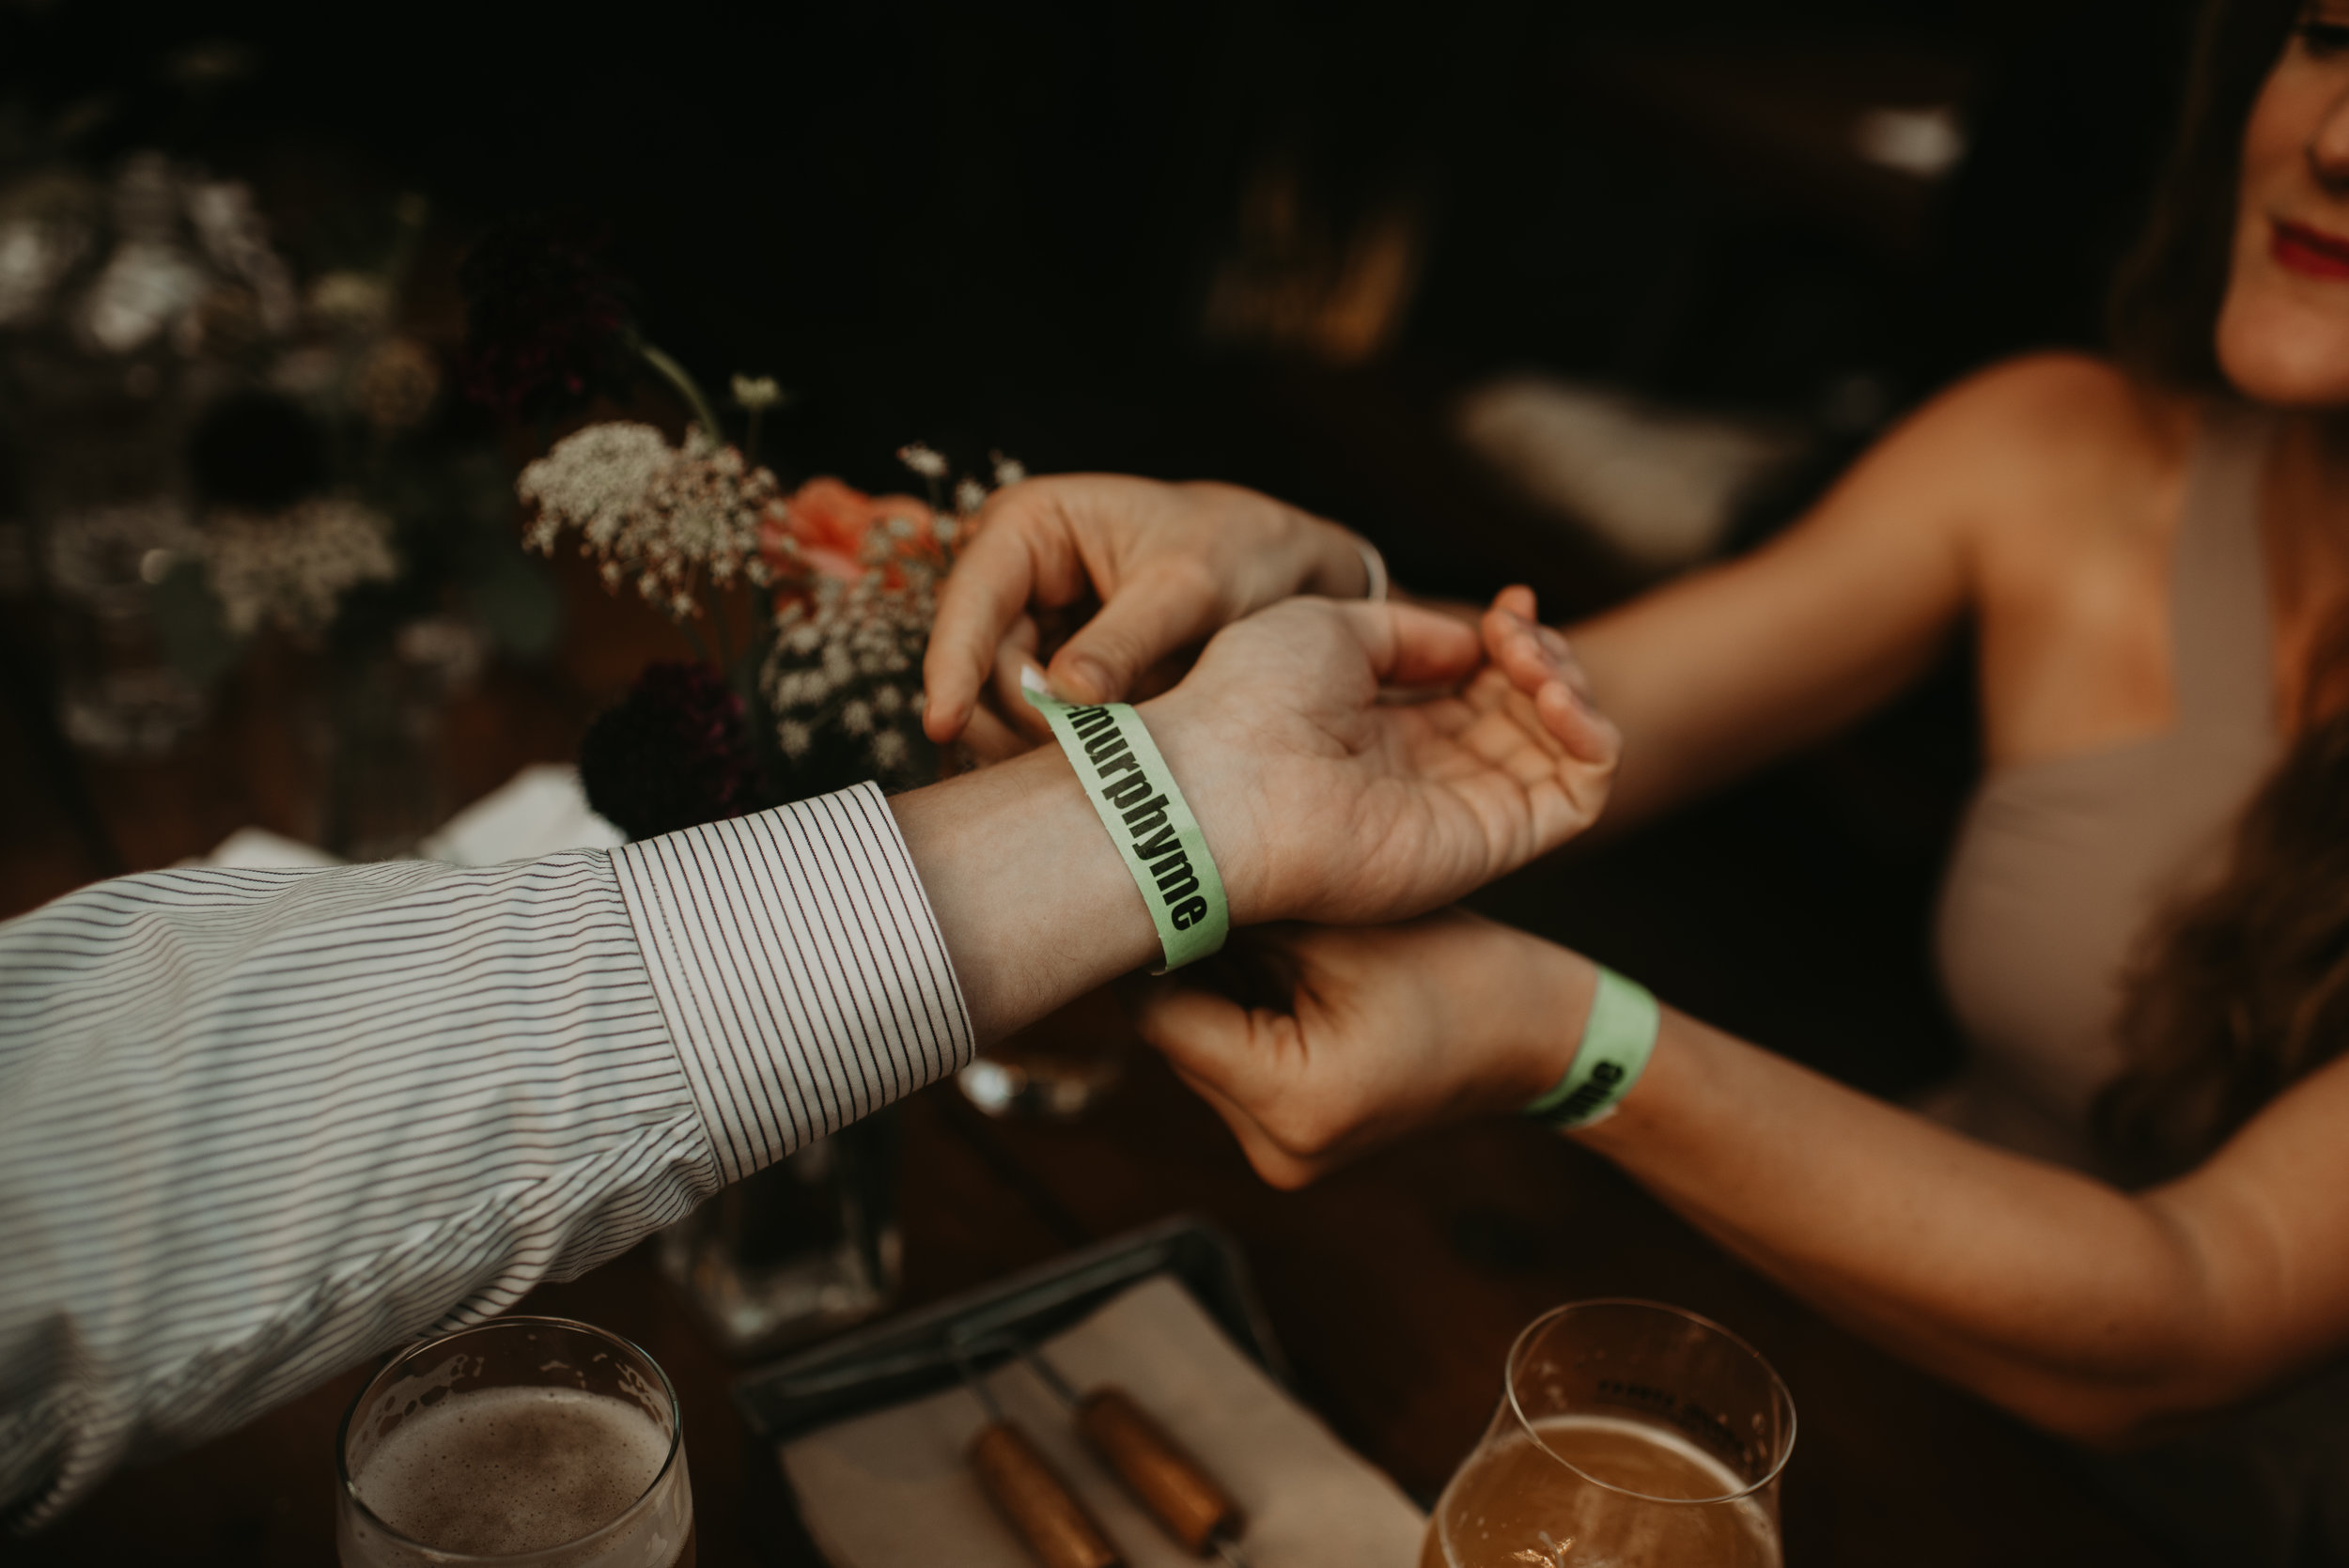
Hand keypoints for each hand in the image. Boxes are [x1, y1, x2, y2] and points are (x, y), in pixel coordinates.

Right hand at [923, 475, 1369, 742]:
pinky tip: (1101, 762)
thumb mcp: (1189, 589)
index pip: (971, 599)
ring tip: (1107, 754)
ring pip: (1001, 704)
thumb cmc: (1234, 551)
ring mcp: (1027, 626)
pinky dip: (1062, 748)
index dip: (951, 664)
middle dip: (1023, 715)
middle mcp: (1011, 574)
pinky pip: (1034, 723)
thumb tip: (1065, 697)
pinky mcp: (1050, 672)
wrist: (1277, 571)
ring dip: (1043, 740)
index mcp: (1029, 524)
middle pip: (981, 664)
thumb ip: (1127, 642)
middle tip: (1088, 752)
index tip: (942, 723)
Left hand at [1134, 911, 1590, 1187]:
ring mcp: (1282, 1155)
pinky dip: (1244, 1013)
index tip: (1153, 875)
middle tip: (1205, 884)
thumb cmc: (1457, 970)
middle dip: (1189, 960)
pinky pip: (1234, 1065)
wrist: (1538, 1035)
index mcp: (1292, 1102)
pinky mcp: (1290, 1142)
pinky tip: (1280, 966)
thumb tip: (1148, 877)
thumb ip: (1243, 913)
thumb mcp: (1341, 926)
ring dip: (1216, 985)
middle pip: (1175, 1035)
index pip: (1161, 1016)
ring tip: (1261, 926)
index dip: (1154, 940)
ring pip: (1199, 1047)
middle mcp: (1276, 1149)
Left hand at [1140, 586, 1616, 926]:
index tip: (1511, 603)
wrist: (1220, 783)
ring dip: (1570, 686)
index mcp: (1386, 730)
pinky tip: (1554, 693)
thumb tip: (1473, 645)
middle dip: (1542, 655)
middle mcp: (1429, 776)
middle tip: (1514, 629)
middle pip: (1530, 715)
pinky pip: (1580, 797)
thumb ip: (1410, 635)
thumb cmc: (1250, 700)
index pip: (1483, 689)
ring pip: (1565, 750)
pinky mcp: (1490, 845)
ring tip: (1529, 658)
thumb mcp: (1331, 629)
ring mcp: (1463, 814)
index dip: (1514, 641)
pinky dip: (1594, 738)